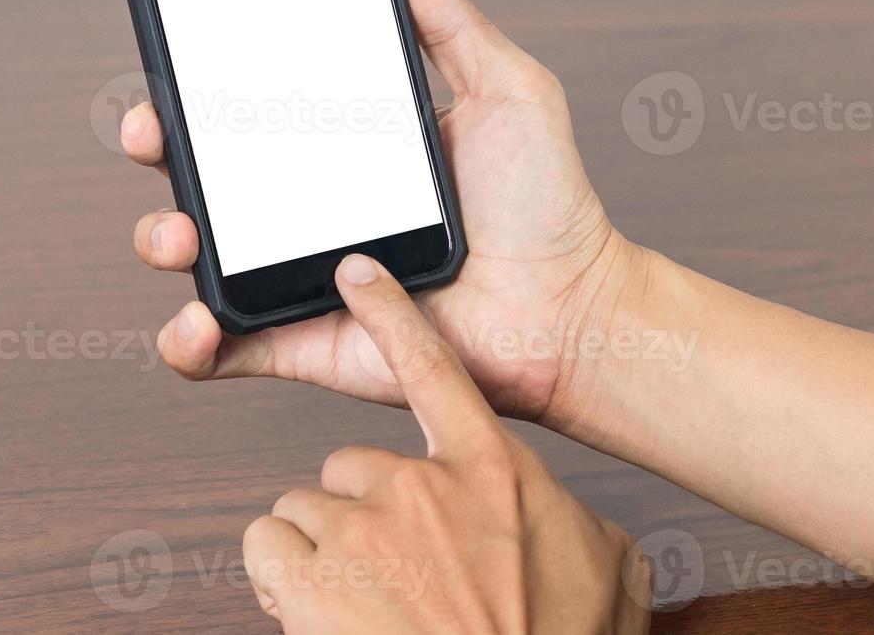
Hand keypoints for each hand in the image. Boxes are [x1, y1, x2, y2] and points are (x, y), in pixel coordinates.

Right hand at [123, 0, 646, 421]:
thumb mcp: (506, 89)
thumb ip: (449, 21)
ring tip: (180, 234)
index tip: (176, 57)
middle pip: (201, 174)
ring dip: (159, 239)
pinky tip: (199, 321)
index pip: (250, 108)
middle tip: (152, 132)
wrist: (572, 308)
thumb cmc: (546, 203)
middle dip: (156, 148)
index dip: (199, 85)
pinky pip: (224, 349)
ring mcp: (299, 277)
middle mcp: (308, 209)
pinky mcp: (304, 343)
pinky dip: (190, 343)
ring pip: (195, 259)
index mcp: (342, 148)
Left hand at [243, 254, 650, 632]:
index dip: (390, 312)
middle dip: (359, 514)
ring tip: (359, 602)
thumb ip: (577, 520)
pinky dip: (280, 575)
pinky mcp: (312, 581)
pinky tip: (313, 607)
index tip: (357, 272)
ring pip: (304, 508)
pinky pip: (266, 544)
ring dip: (322, 551)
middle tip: (388, 569)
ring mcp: (362, 531)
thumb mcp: (607, 567)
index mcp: (490, 469)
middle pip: (349, 463)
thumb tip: (573, 519)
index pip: (430, 365)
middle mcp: (420, 486)